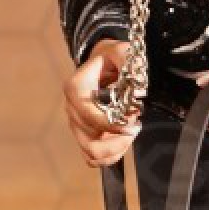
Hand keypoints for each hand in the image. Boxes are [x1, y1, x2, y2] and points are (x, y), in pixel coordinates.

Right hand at [63, 38, 141, 166]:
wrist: (101, 64)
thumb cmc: (110, 59)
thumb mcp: (120, 51)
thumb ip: (127, 58)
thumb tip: (137, 80)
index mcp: (75, 89)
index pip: (89, 116)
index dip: (111, 125)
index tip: (133, 121)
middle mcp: (71, 109)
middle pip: (91, 139)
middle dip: (119, 137)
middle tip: (136, 124)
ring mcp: (75, 124)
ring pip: (91, 152)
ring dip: (116, 149)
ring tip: (130, 134)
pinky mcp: (82, 135)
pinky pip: (92, 158)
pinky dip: (109, 157)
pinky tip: (123, 143)